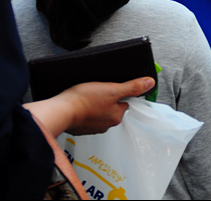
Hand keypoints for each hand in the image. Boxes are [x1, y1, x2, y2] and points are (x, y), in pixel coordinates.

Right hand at [27, 77, 155, 137]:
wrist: (60, 111)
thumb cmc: (85, 100)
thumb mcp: (112, 89)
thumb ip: (132, 87)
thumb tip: (150, 83)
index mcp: (116, 116)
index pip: (124, 103)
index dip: (119, 93)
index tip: (111, 87)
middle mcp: (106, 125)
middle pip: (111, 108)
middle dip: (106, 99)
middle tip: (97, 90)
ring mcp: (92, 128)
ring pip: (98, 113)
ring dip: (94, 105)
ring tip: (87, 96)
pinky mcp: (80, 128)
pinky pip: (86, 118)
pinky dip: (84, 111)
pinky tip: (79, 104)